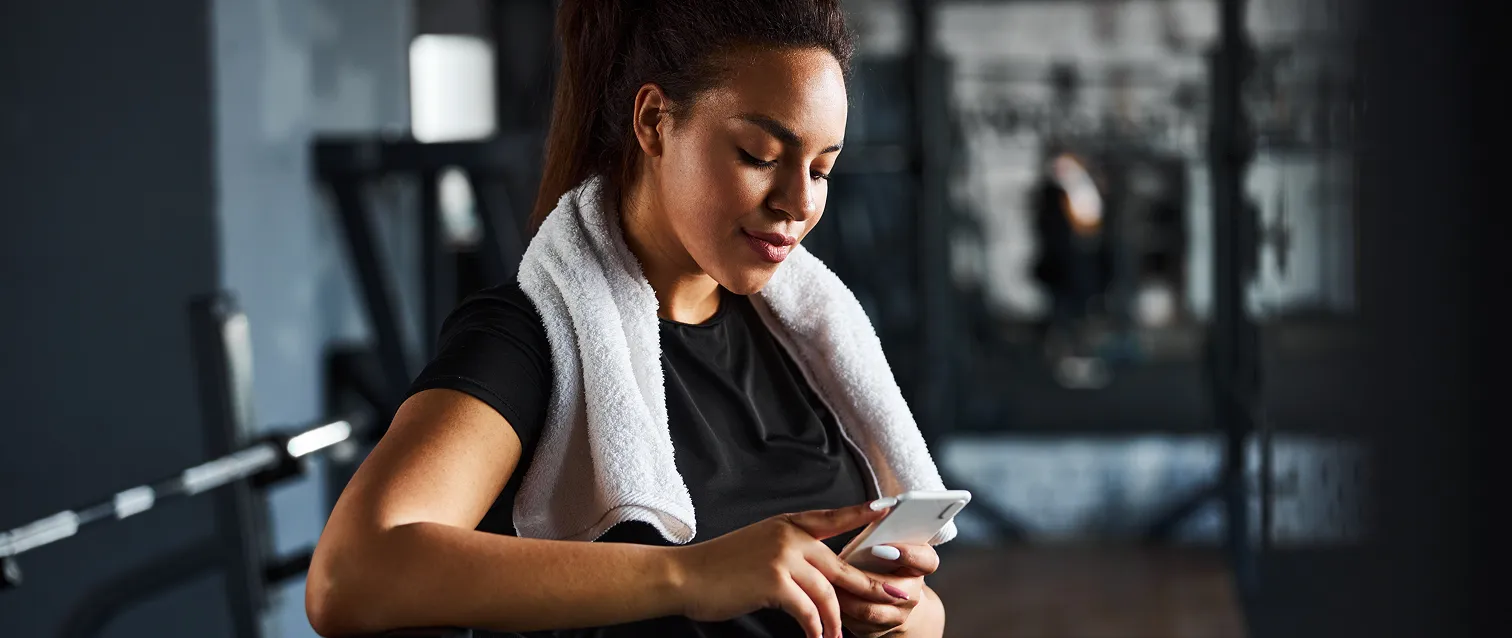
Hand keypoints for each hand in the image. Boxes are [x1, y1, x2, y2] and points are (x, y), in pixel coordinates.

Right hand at [670, 500, 911, 637]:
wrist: (685, 575)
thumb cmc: (720, 567)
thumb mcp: (759, 546)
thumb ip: (790, 554)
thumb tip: (820, 577)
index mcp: (787, 524)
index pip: (832, 517)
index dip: (861, 513)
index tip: (889, 508)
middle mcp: (789, 536)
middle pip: (841, 565)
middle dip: (871, 586)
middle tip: (898, 597)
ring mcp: (782, 557)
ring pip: (827, 593)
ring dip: (836, 622)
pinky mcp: (774, 582)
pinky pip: (808, 610)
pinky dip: (815, 629)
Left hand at [836, 543, 939, 637]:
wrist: (890, 596)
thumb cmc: (881, 560)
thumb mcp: (885, 542)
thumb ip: (880, 533)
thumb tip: (865, 513)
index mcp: (920, 567)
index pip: (926, 561)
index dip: (908, 553)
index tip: (880, 547)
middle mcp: (913, 594)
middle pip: (892, 590)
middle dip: (863, 579)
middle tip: (840, 568)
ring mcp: (897, 616)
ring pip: (871, 610)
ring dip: (847, 597)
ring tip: (828, 583)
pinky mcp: (877, 631)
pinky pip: (856, 624)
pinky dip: (840, 611)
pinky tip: (827, 598)